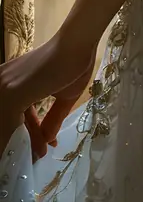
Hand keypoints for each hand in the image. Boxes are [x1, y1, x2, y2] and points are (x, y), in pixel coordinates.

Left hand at [0, 32, 97, 160]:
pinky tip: (38, 146)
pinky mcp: (10, 91)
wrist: (77, 46)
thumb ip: (51, 118)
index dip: (27, 133)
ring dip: (24, 143)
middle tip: (40, 155)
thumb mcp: (61, 97)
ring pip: (7, 124)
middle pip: (8, 121)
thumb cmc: (72, 65)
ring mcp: (3, 86)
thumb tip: (48, 141)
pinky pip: (9, 123)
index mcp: (10, 81)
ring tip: (41, 154)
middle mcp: (2, 82)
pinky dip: (22, 138)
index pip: (13, 114)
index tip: (40, 147)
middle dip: (24, 141)